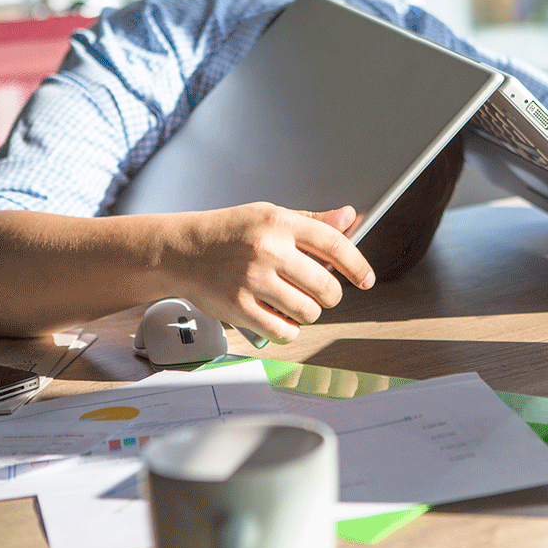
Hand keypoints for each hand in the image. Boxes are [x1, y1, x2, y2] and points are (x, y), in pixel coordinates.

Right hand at [167, 203, 374, 343]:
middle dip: (331, 295)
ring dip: (309, 312)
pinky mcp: (240, 309)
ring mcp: (252, 281)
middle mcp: (267, 250)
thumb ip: (312, 222)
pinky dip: (289, 329)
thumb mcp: (270, 215)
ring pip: (309, 312)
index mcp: (279, 223)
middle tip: (323, 293)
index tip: (366, 279)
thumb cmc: (229, 232)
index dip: (358, 265)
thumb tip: (350, 218)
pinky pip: (284, 331)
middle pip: (326, 286)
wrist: (181, 251)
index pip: (334, 244)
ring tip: (296, 302)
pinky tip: (280, 316)